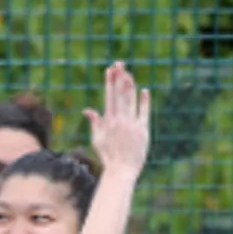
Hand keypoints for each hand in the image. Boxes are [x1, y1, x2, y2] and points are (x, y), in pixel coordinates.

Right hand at [85, 62, 150, 177]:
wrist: (122, 170)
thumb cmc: (108, 156)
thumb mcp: (97, 139)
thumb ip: (95, 122)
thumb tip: (88, 109)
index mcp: (108, 121)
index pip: (109, 96)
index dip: (110, 82)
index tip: (110, 69)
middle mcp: (119, 120)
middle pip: (119, 94)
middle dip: (119, 77)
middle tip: (120, 63)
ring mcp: (131, 125)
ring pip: (130, 101)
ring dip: (130, 85)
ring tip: (129, 73)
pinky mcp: (143, 130)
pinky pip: (144, 113)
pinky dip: (144, 102)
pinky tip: (144, 91)